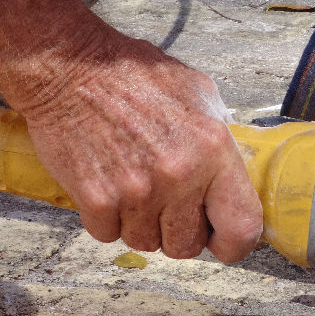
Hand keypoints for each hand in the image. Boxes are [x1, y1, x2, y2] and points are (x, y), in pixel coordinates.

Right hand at [18, 36, 262, 261]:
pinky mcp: (97, 199)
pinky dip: (108, 219)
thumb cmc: (134, 76)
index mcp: (213, 151)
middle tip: (169, 204)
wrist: (72, 68)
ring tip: (136, 187)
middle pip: (188, 247)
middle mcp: (179, 176)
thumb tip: (235, 175)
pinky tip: (109, 186)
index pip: (241, 228)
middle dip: (180, 231)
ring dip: (142, 224)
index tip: (222, 240)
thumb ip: (221, 140)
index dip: (233, 244)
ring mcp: (137, 192)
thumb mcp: (199, 94)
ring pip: (146, 244)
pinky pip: (109, 235)